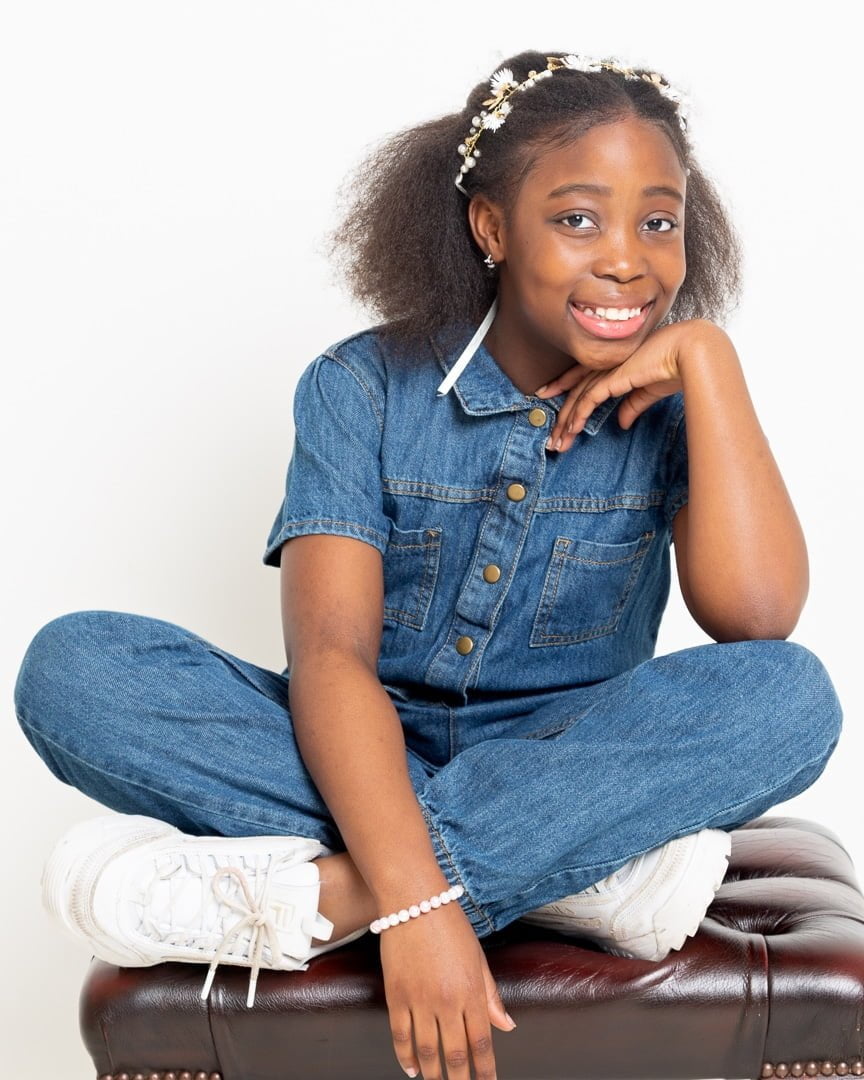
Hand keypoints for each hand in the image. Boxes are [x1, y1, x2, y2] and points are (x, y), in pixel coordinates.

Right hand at [379, 899, 515, 1078]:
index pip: (481, 1043)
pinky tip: (412, 1069)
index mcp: (472, 992)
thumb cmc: (450, 924)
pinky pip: (401, 1036)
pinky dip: (406, 1057)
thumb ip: (491, 995)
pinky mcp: (396, 995)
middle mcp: (447, 1001)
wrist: (414, 899)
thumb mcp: (477, 957)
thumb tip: (506, 1026)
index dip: (485, 1070)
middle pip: (455, 1056)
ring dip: (433, 1074)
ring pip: (427, 1052)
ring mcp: (419, 1000)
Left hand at [538, 318, 726, 452]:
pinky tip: (571, 430)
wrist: (692, 353)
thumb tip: (622, 423)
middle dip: (560, 414)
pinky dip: (578, 416)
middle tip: (551, 436)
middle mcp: (607, 363)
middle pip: (574, 389)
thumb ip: (633, 405)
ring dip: (566, 422)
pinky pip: (589, 399)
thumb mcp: (649, 390)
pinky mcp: (613, 377)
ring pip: (578, 397)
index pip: (582, 376)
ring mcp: (608, 368)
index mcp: (615, 361)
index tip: (550, 400)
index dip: (565, 388)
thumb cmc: (676, 366)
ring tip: (557, 443)